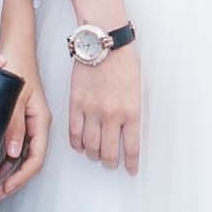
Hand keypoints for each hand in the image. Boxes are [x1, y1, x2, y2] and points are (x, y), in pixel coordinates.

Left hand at [0, 64, 51, 197]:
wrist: (15, 44)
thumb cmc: (16, 63)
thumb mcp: (13, 96)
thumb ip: (13, 124)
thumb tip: (14, 153)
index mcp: (41, 119)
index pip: (36, 158)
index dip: (21, 177)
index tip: (4, 188)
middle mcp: (38, 122)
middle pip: (31, 160)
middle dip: (16, 179)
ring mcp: (30, 120)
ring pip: (25, 154)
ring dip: (11, 170)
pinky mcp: (21, 115)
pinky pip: (18, 142)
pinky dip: (9, 157)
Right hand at [67, 45, 141, 173]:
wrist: (103, 41)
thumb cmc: (123, 59)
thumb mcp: (137, 88)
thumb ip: (133, 111)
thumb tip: (129, 130)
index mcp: (131, 111)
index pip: (132, 147)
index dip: (131, 163)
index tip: (131, 170)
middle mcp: (112, 115)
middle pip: (109, 152)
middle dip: (110, 162)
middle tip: (110, 164)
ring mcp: (92, 110)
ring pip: (90, 146)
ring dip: (93, 154)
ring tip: (95, 155)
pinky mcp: (76, 103)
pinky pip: (74, 132)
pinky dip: (76, 143)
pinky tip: (80, 146)